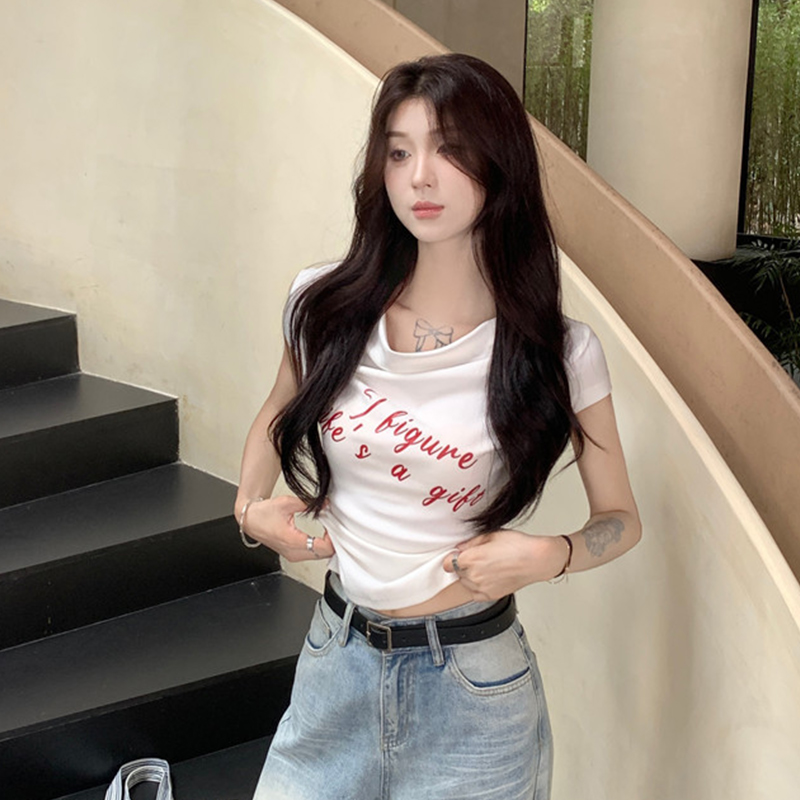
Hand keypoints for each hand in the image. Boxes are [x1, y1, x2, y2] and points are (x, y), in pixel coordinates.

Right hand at [243, 496, 335, 561]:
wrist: (250, 519)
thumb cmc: (264, 513)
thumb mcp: (288, 503)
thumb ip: (309, 503)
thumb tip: (326, 504)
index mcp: (292, 541)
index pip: (322, 548)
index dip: (333, 539)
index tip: (335, 527)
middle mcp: (293, 552)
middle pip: (323, 555)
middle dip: (332, 542)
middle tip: (335, 527)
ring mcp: (292, 556)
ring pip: (318, 557)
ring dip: (326, 545)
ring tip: (329, 530)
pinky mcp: (291, 555)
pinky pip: (311, 555)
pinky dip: (319, 547)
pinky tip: (322, 537)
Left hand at [443, 530, 567, 600]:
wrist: (536, 559)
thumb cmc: (517, 545)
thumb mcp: (490, 535)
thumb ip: (471, 542)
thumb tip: (460, 548)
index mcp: (471, 558)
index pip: (448, 563)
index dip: (451, 558)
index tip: (457, 556)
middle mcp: (474, 575)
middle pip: (457, 573)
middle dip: (462, 566)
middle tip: (476, 558)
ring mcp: (482, 588)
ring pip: (465, 583)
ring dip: (469, 576)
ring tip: (485, 567)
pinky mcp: (491, 596)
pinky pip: (475, 594)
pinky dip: (477, 587)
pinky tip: (488, 578)